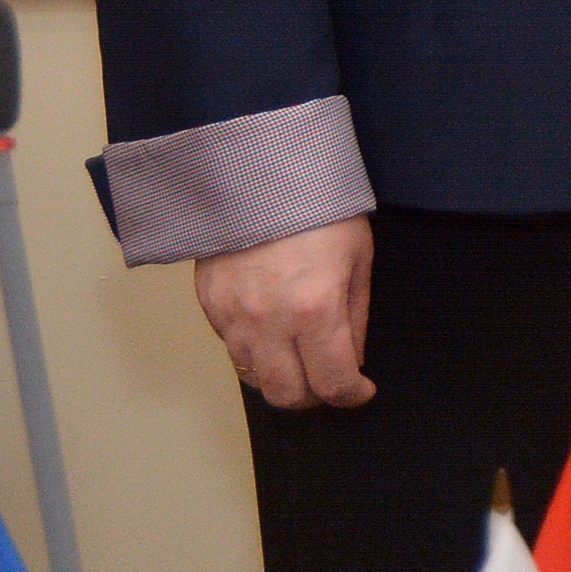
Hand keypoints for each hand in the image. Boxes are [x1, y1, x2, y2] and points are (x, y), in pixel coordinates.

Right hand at [197, 218, 373, 410]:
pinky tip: (273, 333)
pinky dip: (255, 353)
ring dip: (281, 378)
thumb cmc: (318, 209)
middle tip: (330, 381)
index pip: (332, 382)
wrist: (261, 174)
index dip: (352, 395)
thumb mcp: (358, 259)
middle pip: (286, 395)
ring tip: (301, 358)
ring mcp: (233, 317)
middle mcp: (269, 322)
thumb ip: (355, 318)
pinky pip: (232, 349)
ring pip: (254, 378)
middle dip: (314, 397)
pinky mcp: (210, 306)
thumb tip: (353, 360)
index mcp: (316, 310)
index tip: (360, 390)